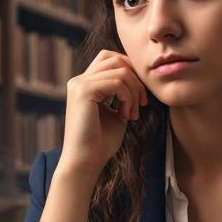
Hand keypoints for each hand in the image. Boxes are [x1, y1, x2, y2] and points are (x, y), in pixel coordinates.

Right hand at [58, 50, 147, 176]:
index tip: (141, 98)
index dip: (131, 72)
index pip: (111, 60)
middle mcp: (79, 80)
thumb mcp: (116, 113)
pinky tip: (125, 115)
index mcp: (85, 84)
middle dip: (136, 79)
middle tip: (142, 103)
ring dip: (134, 92)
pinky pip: (116, 82)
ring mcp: (79, 84)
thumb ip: (122, 94)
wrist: (85, 162)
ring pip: (120, 70)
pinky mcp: (83, 91)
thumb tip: (138, 78)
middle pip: (116, 59)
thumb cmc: (101, 143)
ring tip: (133, 114)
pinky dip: (128, 97)